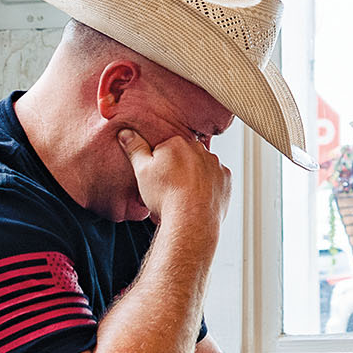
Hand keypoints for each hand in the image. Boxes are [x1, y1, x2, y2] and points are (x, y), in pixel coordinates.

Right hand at [115, 127, 230, 233]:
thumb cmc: (165, 196)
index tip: (157, 179)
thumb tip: (126, 132)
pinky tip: (198, 199)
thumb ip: (135, 149)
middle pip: (185, 156)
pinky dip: (209, 187)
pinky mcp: (226, 180)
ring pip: (202, 168)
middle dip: (178, 168)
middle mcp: (200, 149)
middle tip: (168, 188)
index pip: (166, 148)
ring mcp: (216, 164)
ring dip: (194, 177)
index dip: (159, 165)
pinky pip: (216, 180)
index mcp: (178, 143)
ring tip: (183, 197)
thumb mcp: (141, 171)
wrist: (190, 219)